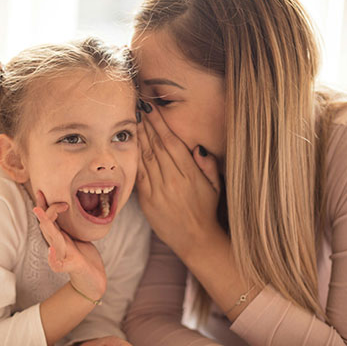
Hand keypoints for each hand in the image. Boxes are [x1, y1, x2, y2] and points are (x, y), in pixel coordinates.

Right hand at [33, 190, 105, 300]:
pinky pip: (57, 264)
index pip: (48, 218)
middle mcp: (58, 244)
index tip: (42, 191)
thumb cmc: (83, 256)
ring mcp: (62, 255)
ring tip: (42, 216)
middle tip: (40, 197)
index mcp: (59, 236)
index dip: (44, 205)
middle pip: (47, 226)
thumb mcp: (77, 236)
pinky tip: (51, 250)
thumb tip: (74, 203)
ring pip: (52, 239)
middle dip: (43, 211)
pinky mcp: (70, 266)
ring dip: (47, 227)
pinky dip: (52, 258)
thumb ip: (71, 223)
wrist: (91, 279)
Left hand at [136, 106, 222, 258]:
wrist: (195, 240)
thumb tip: (197, 147)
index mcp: (190, 174)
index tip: (151, 107)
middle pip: (156, 145)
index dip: (160, 122)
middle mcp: (173, 180)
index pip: (171, 141)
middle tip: (137, 105)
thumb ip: (208, 164)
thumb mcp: (215, 186)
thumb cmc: (206, 211)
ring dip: (138, 137)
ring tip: (132, 119)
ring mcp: (159, 190)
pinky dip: (134, 158)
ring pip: (145, 157)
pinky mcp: (147, 200)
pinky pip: (139, 174)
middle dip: (146, 123)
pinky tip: (131, 145)